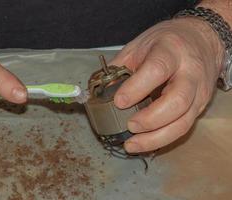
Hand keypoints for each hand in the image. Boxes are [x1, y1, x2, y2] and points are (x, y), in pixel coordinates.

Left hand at [111, 18, 223, 152]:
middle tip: (129, 126)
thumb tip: (101, 91)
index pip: (157, 70)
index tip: (119, 102)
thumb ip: (120, 67)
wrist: (203, 39)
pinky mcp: (201, 106)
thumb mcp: (140, 45)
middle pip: (177, 100)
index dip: (137, 88)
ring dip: (156, 137)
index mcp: (171, 50)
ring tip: (132, 144)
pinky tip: (145, 143)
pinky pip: (184, 127)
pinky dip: (163, 138)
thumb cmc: (167, 41)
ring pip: (184, 121)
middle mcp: (190, 72)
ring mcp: (199, 91)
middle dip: (151, 119)